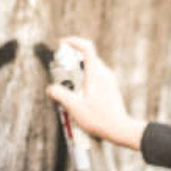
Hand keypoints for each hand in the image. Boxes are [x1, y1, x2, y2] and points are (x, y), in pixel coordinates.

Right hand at [45, 36, 146, 151]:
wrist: (120, 129)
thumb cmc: (100, 119)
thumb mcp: (75, 108)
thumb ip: (61, 95)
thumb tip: (51, 89)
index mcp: (95, 75)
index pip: (86, 48)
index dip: (74, 42)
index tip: (63, 43)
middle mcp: (104, 74)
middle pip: (87, 56)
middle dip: (72, 58)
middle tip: (61, 68)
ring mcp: (109, 80)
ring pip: (91, 66)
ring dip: (78, 70)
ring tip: (69, 84)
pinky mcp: (110, 87)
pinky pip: (96, 75)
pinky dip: (85, 78)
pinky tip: (80, 93)